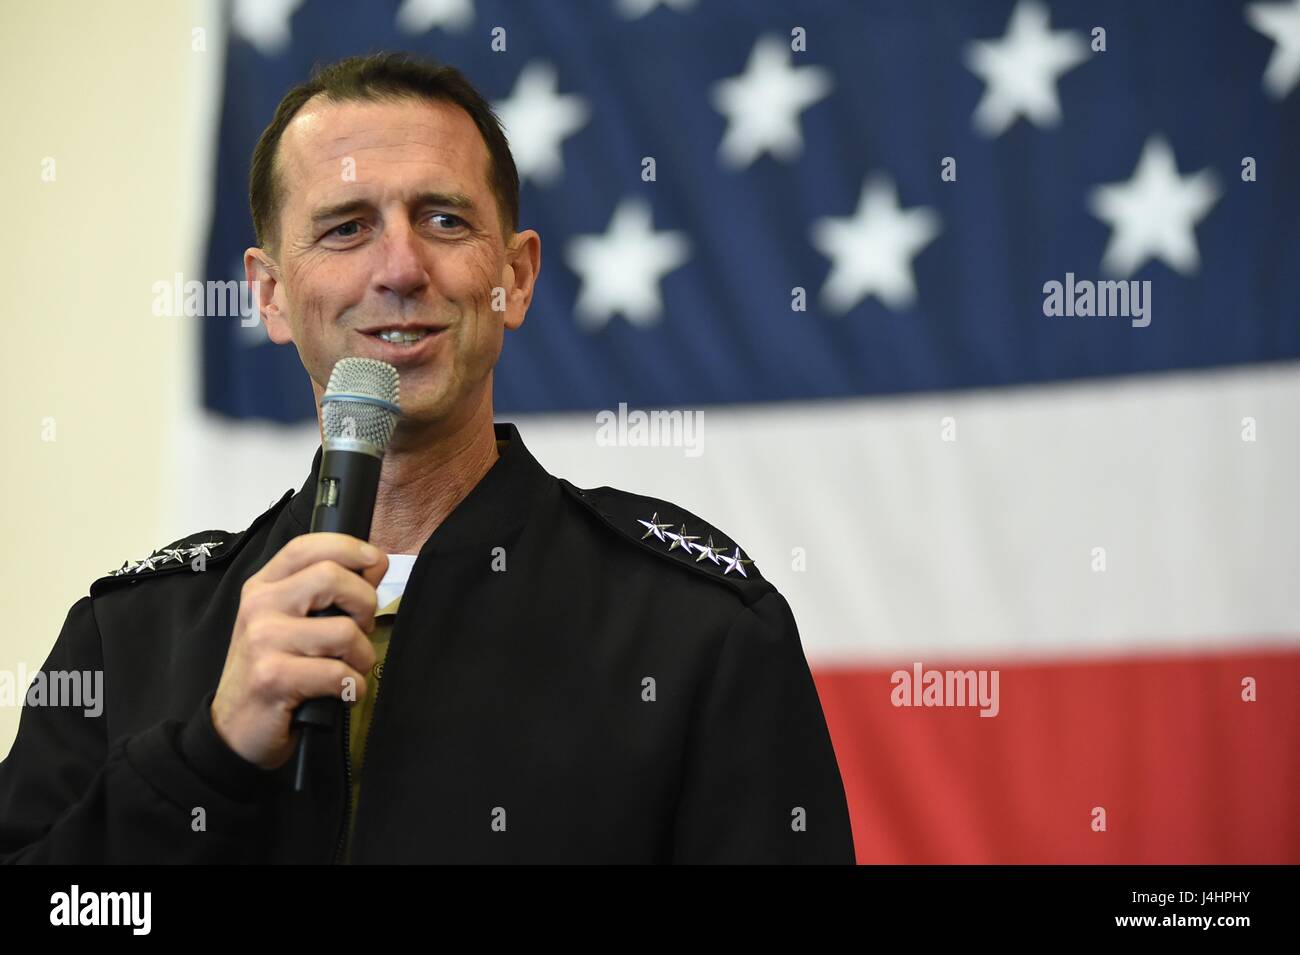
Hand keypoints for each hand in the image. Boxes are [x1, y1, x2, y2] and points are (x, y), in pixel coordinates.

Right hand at [210, 533, 387, 769]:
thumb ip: (327, 592)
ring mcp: (263, 640)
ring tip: (349, 669)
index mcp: (264, 586)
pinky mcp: (272, 677)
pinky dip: (354, 687)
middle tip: (359, 631)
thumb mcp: (291, 623)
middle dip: (365, 605)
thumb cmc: (273, 671)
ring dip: (362, 656)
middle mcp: (259, 606)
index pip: (308, 546)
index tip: (373, 562)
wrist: (234, 729)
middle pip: (332, 577)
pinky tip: (342, 693)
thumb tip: (372, 564)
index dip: (349, 548)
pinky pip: (338, 673)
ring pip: (344, 630)